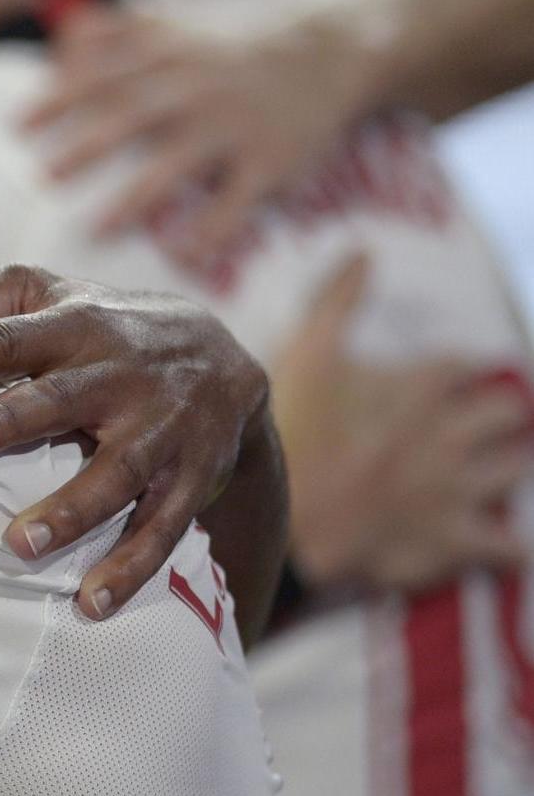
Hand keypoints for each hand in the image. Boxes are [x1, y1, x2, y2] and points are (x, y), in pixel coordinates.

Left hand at [0, 265, 269, 616]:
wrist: (227, 360)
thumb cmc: (102, 329)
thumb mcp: (50, 295)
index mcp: (77, 326)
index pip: (11, 336)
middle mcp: (122, 375)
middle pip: (62, 397)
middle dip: (11, 419)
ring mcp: (162, 430)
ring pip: (117, 472)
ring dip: (71, 510)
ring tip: (20, 545)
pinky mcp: (191, 479)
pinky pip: (162, 527)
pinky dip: (131, 567)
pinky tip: (91, 603)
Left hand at [24, 6, 370, 267]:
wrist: (328, 49)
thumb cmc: (226, 46)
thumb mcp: (175, 24)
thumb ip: (116, 31)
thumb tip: (59, 40)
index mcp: (167, 53)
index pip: (104, 72)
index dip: (60, 96)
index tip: (16, 125)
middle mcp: (197, 86)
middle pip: (135, 112)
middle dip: (89, 144)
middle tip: (44, 176)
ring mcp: (236, 124)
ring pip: (181, 161)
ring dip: (137, 196)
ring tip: (96, 229)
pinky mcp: (272, 159)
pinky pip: (239, 199)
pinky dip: (213, 229)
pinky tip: (182, 256)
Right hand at [271, 255, 529, 590]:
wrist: (286, 521)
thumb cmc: (294, 434)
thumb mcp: (305, 354)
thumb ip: (338, 300)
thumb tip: (364, 250)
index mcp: (423, 387)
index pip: (462, 365)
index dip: (454, 370)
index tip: (445, 377)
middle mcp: (454, 433)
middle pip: (508, 412)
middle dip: (498, 413)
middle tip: (478, 421)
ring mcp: (459, 488)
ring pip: (516, 469)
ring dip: (507, 466)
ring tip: (491, 468)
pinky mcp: (454, 538)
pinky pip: (504, 545)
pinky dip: (507, 544)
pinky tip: (505, 542)